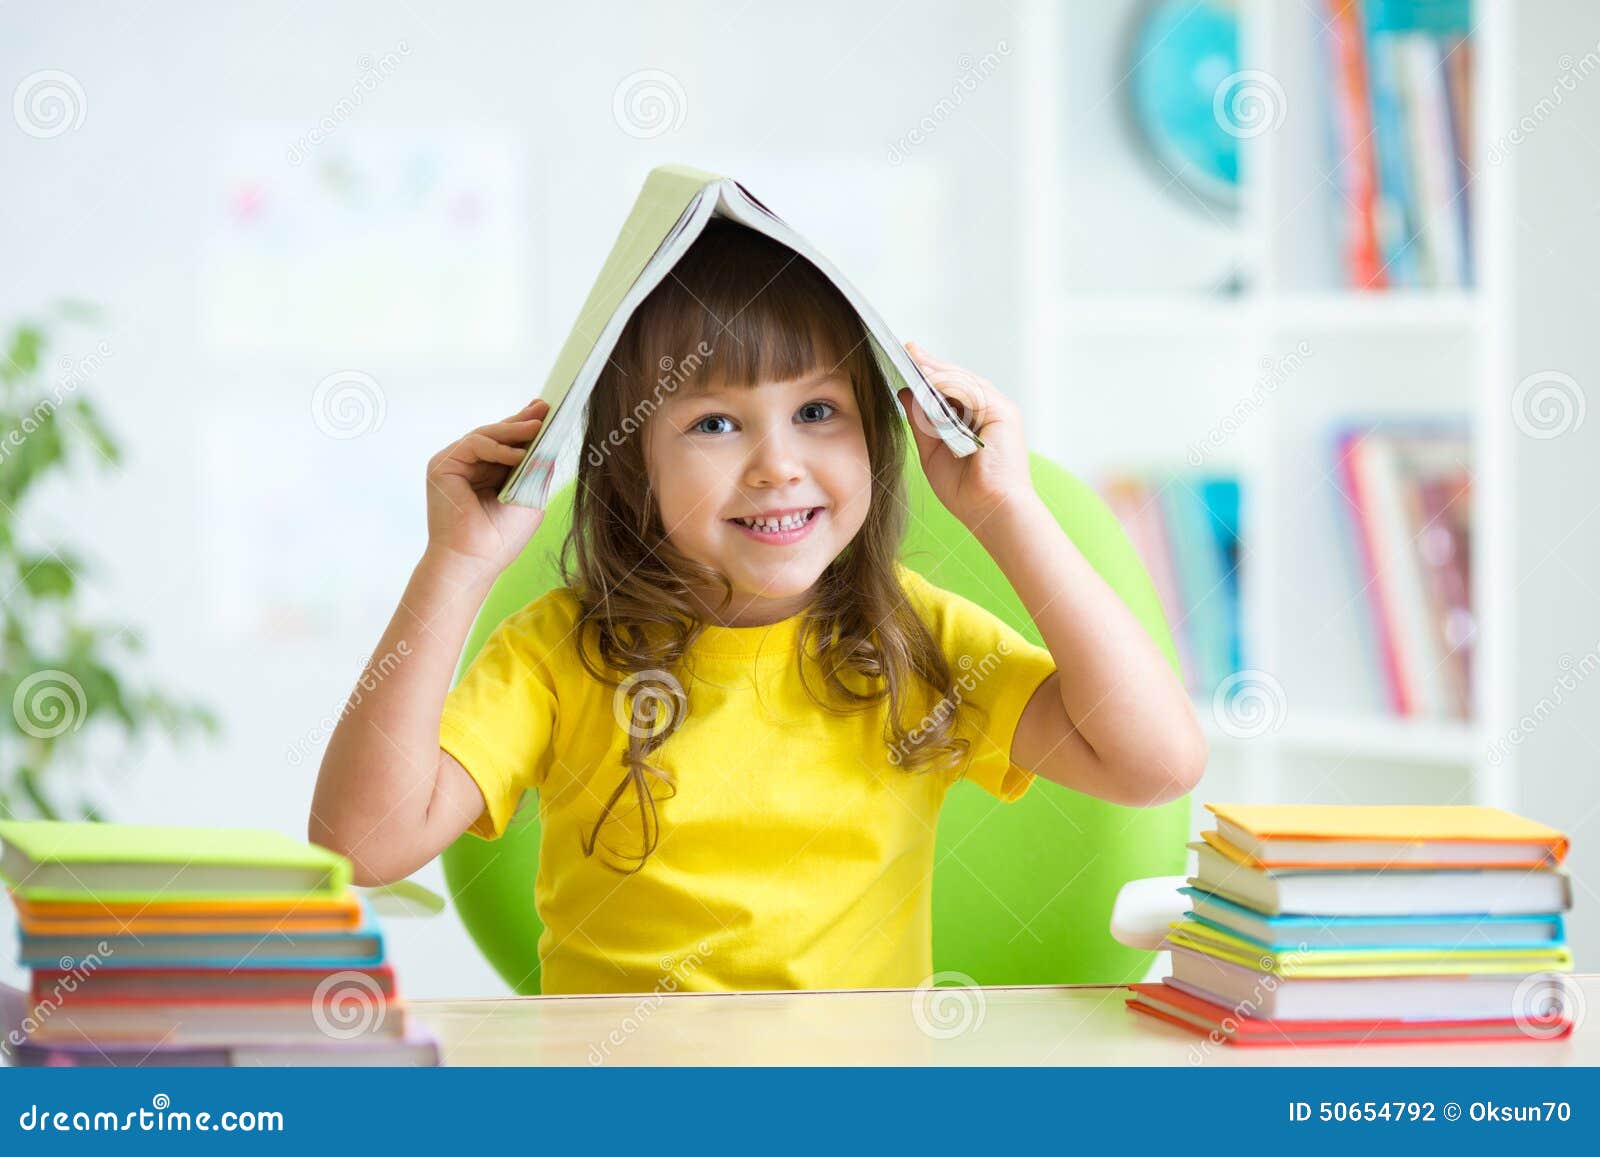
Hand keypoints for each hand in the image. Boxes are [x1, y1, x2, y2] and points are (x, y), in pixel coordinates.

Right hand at [424, 398, 550, 579]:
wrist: (474, 561)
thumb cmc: (500, 539)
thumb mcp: (529, 497)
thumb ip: (536, 470)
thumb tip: (549, 443)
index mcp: (489, 474)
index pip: (508, 444)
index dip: (526, 427)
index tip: (547, 412)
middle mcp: (471, 466)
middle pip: (497, 435)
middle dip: (522, 421)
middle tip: (544, 409)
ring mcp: (456, 465)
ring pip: (486, 435)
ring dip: (513, 431)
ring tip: (537, 428)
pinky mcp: (443, 466)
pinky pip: (474, 445)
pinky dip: (497, 447)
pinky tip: (517, 454)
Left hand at [899, 341, 1033, 530]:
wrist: (989, 512)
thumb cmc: (966, 491)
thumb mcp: (932, 451)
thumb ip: (921, 422)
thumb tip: (905, 392)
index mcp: (976, 421)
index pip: (951, 390)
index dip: (929, 374)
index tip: (907, 360)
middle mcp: (989, 412)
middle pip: (958, 380)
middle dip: (932, 365)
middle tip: (908, 349)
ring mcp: (998, 411)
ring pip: (964, 381)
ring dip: (937, 370)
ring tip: (913, 359)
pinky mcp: (1003, 413)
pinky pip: (971, 391)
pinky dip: (949, 384)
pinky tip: (928, 378)